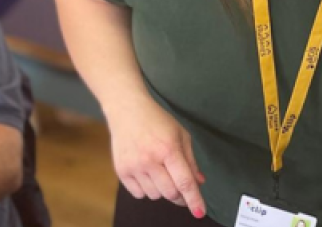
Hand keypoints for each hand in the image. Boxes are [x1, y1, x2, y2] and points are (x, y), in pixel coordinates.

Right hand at [105, 95, 206, 216]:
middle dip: (180, 195)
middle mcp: (150, 160)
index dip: (194, 199)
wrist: (127, 110)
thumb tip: (199, 182)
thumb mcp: (181, 135)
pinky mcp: (122, 171)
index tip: (200, 212)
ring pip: (155, 195)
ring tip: (161, 171)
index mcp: (168, 149)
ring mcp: (134, 167)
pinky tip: (148, 174)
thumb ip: (191, 160)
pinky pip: (139, 194)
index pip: (184, 182)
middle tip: (182, 187)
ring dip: (163, 190)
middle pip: (170, 193)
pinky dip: (147, 190)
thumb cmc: (157, 120)